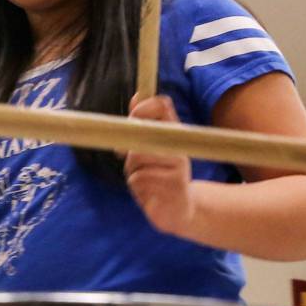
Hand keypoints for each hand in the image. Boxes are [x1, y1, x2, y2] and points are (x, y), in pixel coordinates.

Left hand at [124, 95, 194, 235]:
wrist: (181, 210)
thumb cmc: (160, 176)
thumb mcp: (151, 149)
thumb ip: (143, 126)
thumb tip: (136, 95)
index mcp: (175, 132)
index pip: (162, 104)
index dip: (141, 109)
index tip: (130, 125)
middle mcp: (179, 145)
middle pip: (141, 135)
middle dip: (127, 150)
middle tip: (124, 157)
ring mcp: (179, 165)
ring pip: (136, 158)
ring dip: (131, 172)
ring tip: (141, 180)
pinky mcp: (174, 186)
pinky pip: (139, 179)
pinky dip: (136, 187)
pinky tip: (148, 193)